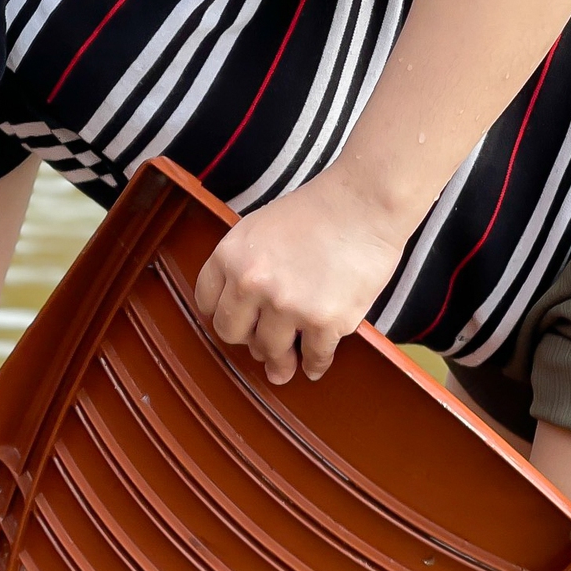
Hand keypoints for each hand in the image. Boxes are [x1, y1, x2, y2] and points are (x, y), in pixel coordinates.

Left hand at [192, 173, 410, 383]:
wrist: (364, 204)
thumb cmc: (316, 211)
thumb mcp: (258, 228)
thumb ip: (243, 265)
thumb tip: (245, 310)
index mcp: (230, 257)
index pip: (207, 302)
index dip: (222, 313)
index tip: (235, 320)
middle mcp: (251, 283)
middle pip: (232, 333)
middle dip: (246, 339)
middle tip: (260, 344)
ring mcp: (288, 306)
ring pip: (271, 351)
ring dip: (279, 361)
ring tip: (284, 366)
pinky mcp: (325, 322)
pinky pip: (314, 357)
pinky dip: (314, 365)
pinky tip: (313, 366)